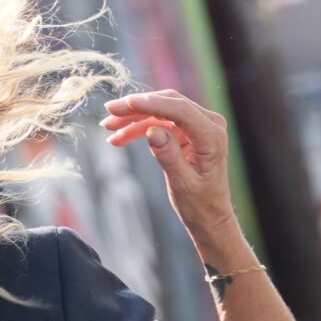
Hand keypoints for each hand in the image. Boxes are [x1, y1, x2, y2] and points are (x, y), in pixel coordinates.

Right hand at [102, 90, 237, 251]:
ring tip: (108, 126)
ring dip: (134, 117)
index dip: (151, 104)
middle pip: (168, 103)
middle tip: (110, 111)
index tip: (126, 103)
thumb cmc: (200, 205)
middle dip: (137, 107)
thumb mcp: (183, 185)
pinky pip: (160, 123)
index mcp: (212, 136)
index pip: (180, 110)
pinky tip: (120, 136)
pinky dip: (139, 128)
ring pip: (161, 111)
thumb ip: (168, 156)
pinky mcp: (187, 131)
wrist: (210, 217)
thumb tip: (152, 130)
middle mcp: (209, 124)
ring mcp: (198, 125)